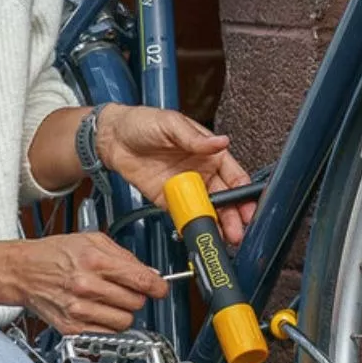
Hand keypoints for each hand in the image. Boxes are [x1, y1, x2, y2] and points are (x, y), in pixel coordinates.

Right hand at [6, 232, 168, 333]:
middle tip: (125, 290)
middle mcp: (86, 287)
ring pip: (125, 321)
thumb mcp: (91, 241)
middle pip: (136, 303)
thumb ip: (124, 256)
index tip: (161, 289)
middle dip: (136, 296)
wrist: (22, 271)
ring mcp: (79, 310)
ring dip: (123, 312)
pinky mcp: (72, 328)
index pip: (141, 281)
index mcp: (94, 262)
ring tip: (109, 301)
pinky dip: (108, 324)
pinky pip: (107, 333)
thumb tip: (150, 273)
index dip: (158, 287)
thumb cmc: (54, 254)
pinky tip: (98, 311)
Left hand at [96, 105, 254, 243]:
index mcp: (209, 153)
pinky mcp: (170, 201)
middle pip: (225, 199)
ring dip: (218, 225)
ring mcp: (187, 189)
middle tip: (238, 231)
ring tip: (225, 239)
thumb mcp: (171, 124)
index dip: (244, 193)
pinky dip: (193, 227)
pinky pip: (186, 217)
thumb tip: (221, 142)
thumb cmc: (142, 123)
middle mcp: (202, 173)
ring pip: (209, 211)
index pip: (234, 176)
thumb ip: (196, 138)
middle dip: (234, 216)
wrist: (112, 138)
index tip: (249, 207)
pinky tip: (201, 235)